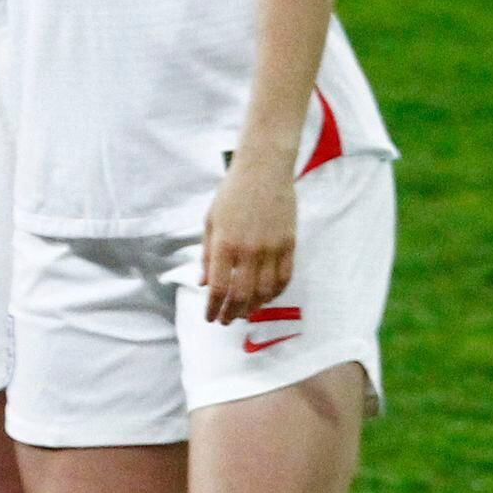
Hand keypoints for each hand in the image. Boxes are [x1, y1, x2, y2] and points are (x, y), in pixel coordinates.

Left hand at [200, 157, 299, 327]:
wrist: (263, 171)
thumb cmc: (231, 195)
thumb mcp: (210, 223)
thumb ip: (207, 255)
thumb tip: (203, 283)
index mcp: (225, 244)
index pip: (219, 288)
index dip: (213, 308)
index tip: (210, 318)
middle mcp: (249, 250)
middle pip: (242, 295)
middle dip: (232, 313)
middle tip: (226, 321)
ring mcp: (272, 248)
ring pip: (265, 291)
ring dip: (254, 307)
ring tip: (244, 313)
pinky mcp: (289, 244)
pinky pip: (285, 277)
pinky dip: (275, 293)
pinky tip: (266, 298)